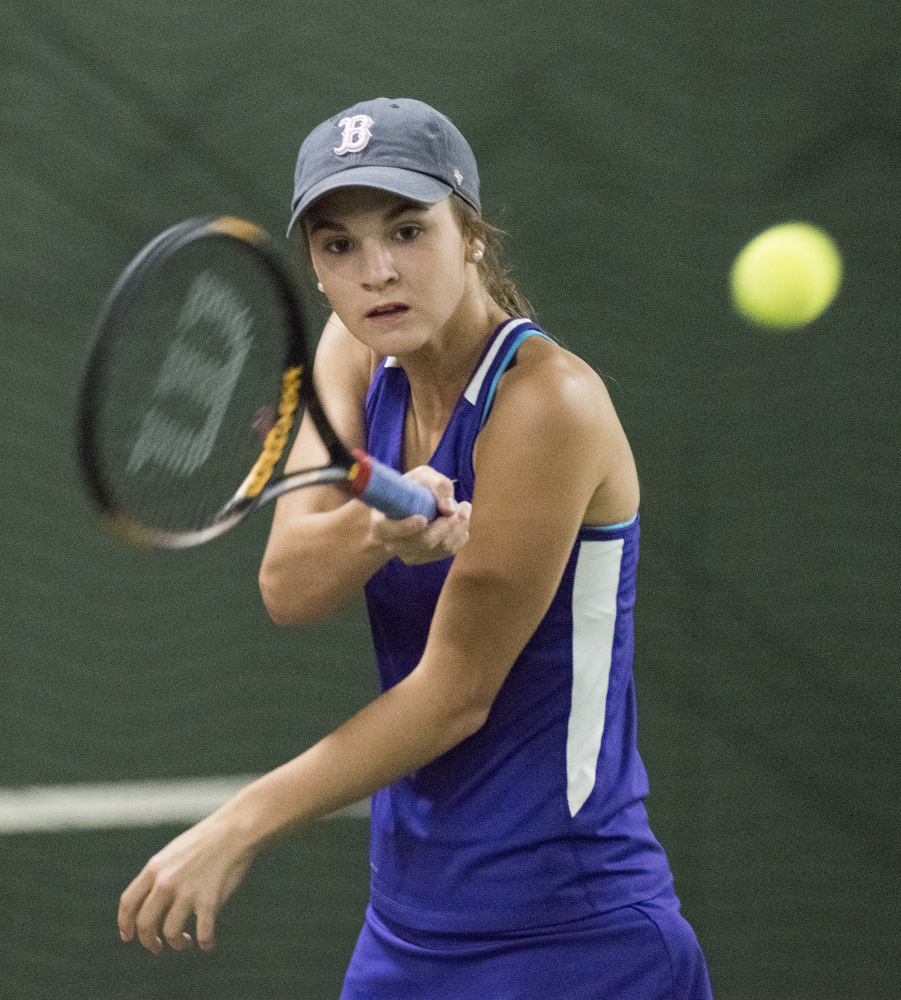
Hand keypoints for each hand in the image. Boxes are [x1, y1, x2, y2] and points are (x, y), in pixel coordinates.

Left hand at [118, 811, 254, 953]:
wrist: (235, 829)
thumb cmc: (206, 840)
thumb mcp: (173, 852)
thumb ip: (158, 874)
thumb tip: (149, 901)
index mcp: (154, 868)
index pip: (128, 903)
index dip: (124, 924)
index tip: (129, 937)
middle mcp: (166, 882)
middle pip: (145, 924)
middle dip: (148, 942)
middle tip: (158, 947)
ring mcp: (188, 891)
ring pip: (171, 932)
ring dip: (177, 944)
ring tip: (186, 943)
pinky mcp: (210, 899)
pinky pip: (203, 933)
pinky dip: (205, 944)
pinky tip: (208, 943)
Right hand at [371, 466, 469, 564]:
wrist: (406, 505)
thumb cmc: (413, 488)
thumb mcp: (422, 477)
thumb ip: (437, 486)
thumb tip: (450, 509)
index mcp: (382, 523)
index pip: (393, 531)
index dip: (408, 527)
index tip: (423, 519)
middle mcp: (393, 543)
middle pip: (425, 541)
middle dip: (448, 524)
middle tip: (463, 505)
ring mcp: (408, 554)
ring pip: (440, 547)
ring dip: (459, 528)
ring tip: (464, 508)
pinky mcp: (424, 558)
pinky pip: (447, 551)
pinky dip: (459, 536)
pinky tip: (460, 522)